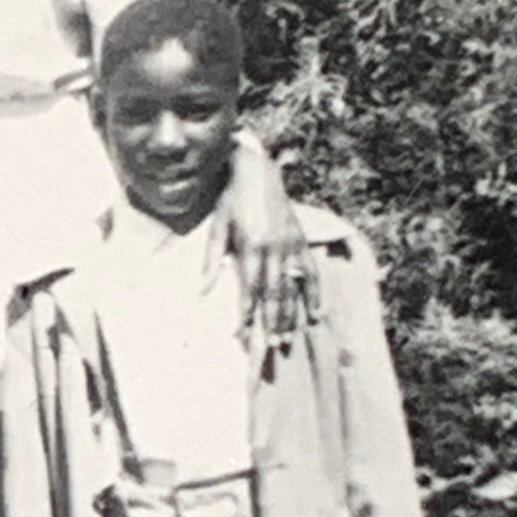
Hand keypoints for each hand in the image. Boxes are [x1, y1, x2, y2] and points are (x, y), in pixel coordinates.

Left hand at [222, 128, 315, 348]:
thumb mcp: (216, 227)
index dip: (247, 312)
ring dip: (290, 313)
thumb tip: (201, 292)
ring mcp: (291, 244)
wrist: (255, 171)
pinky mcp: (301, 239)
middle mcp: (274, 247)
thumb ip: (211, 261)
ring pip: (292, 286)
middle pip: (274, 292)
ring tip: (288, 337)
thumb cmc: (230, 200)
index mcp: (251, 245)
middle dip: (272, 321)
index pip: (250, 287)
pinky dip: (314, 291)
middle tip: (272, 345)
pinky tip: (315, 312)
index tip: (242, 334)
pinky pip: (311, 270)